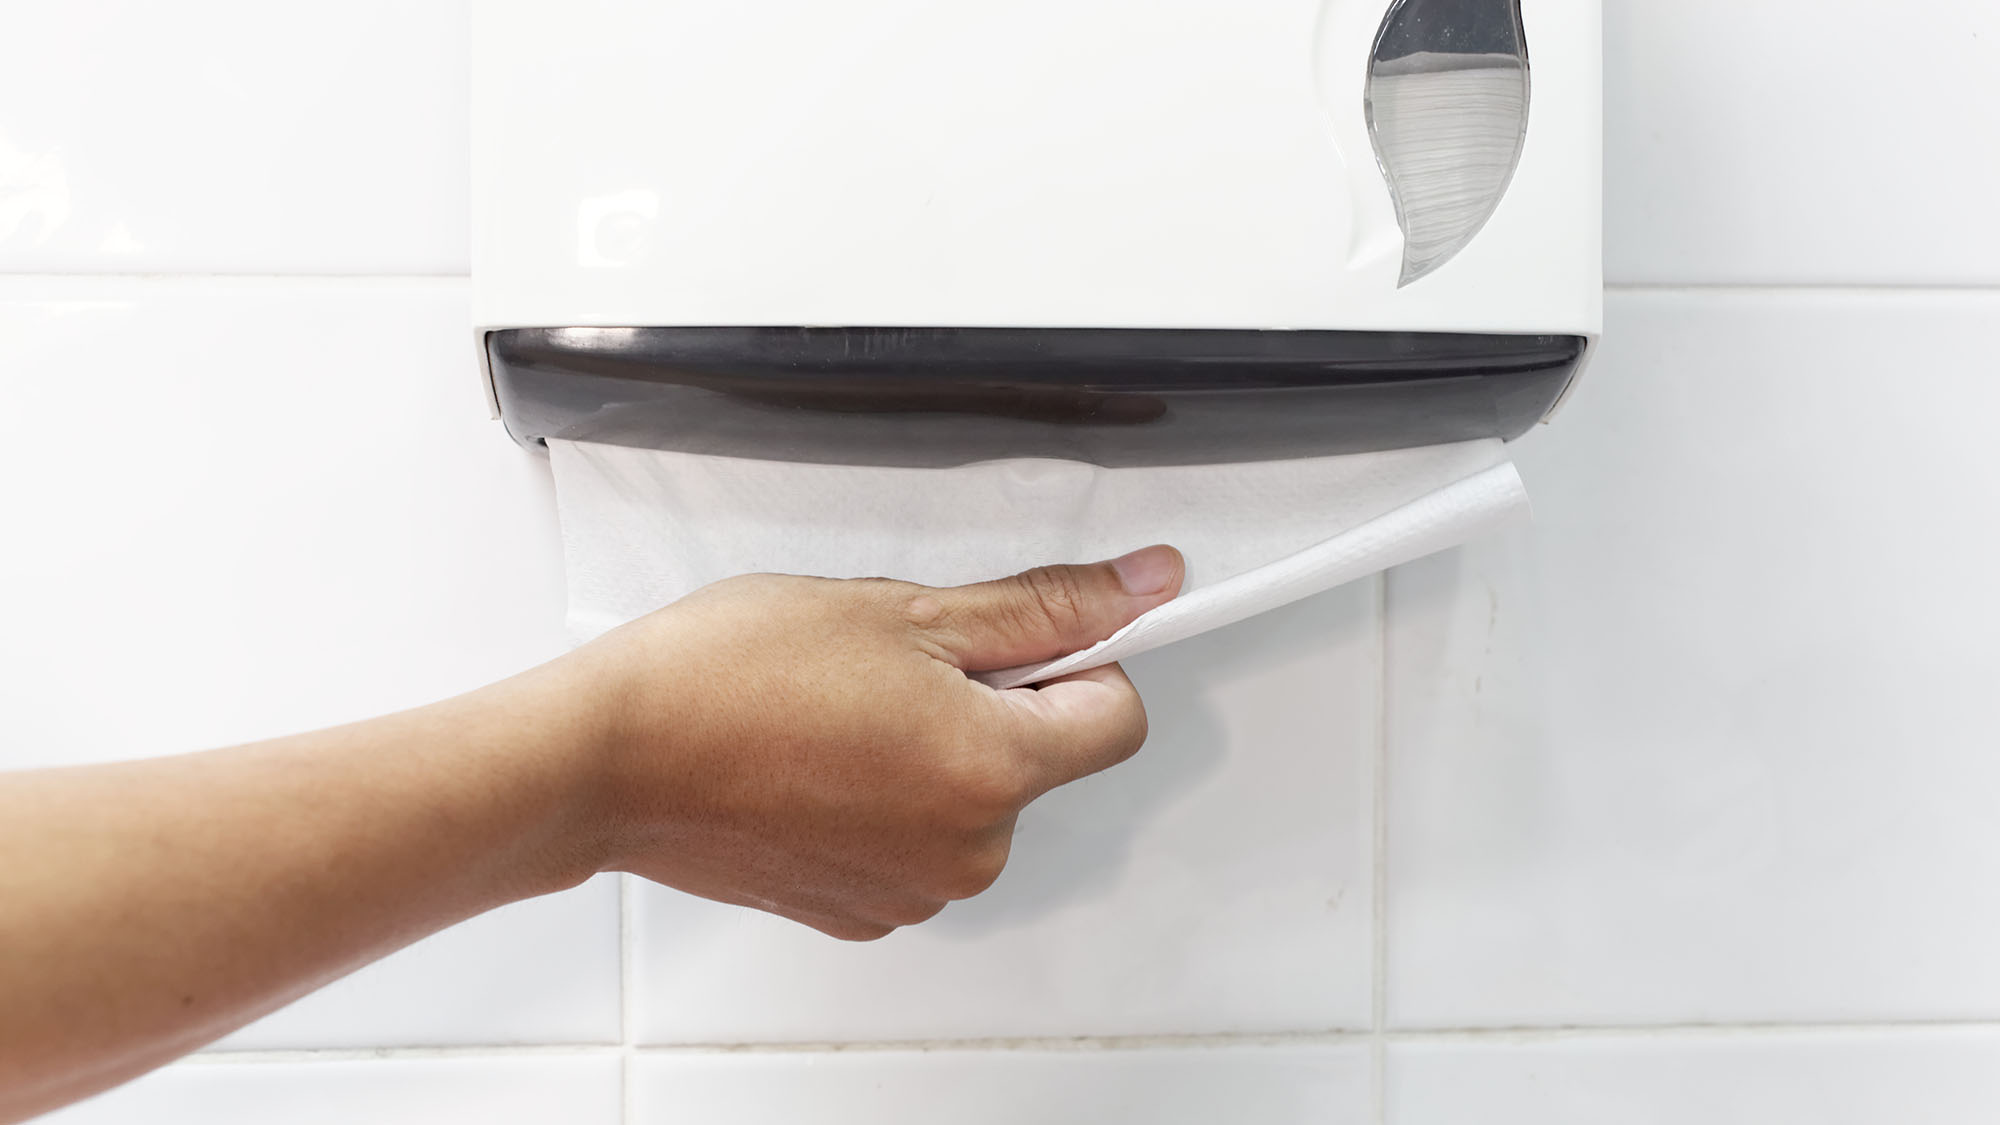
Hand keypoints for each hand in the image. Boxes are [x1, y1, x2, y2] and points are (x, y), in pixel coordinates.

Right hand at [564, 545, 1184, 939]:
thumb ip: (1042, 605)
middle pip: (1039, 757)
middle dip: (992, 700)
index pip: (1118, 715)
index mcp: (992, 771)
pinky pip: (914, 840)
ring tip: (841, 708)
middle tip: (895, 659)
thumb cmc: (727, 678)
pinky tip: (818, 754)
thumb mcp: (903, 608)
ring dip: (933, 749)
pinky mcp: (860, 908)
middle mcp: (967, 852)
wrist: (607, 756)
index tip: (1026, 632)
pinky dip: (885, 797)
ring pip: (972, 798)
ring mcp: (911, 890)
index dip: (1078, 657)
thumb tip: (1141, 588)